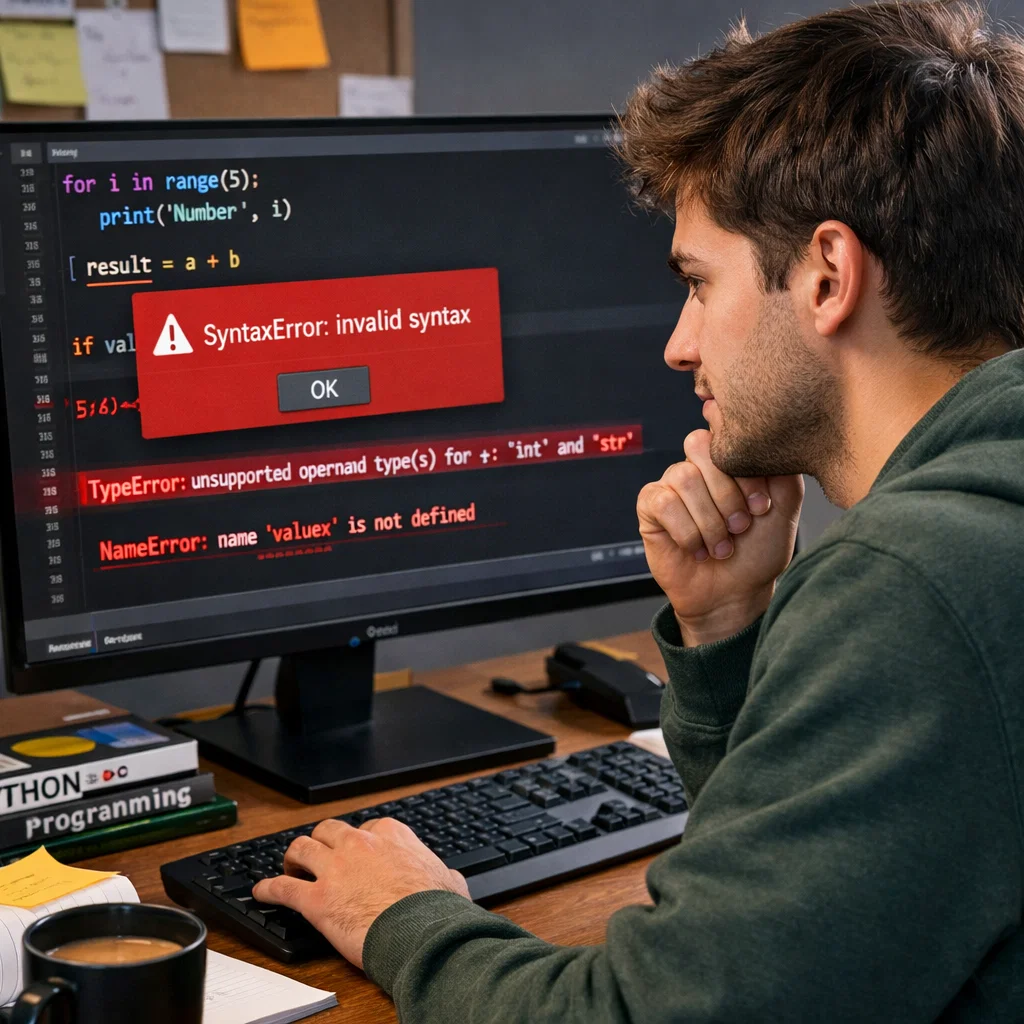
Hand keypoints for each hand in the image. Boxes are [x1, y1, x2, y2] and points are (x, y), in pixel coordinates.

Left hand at [252, 817, 469, 969]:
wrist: (421, 931)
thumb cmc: (436, 908)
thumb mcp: (448, 880)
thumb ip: (441, 872)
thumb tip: (449, 878)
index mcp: (390, 834)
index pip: (366, 828)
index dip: (358, 843)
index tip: (355, 854)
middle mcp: (358, 843)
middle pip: (328, 831)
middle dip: (322, 842)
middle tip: (318, 857)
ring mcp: (334, 868)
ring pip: (301, 848)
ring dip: (293, 858)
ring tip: (291, 869)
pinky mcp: (316, 898)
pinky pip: (282, 888)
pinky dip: (268, 889)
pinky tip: (262, 893)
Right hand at [637, 429, 803, 644]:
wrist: (736, 593)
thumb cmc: (758, 550)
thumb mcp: (784, 506)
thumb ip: (779, 467)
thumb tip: (762, 434)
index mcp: (728, 458)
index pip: (726, 434)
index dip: (745, 473)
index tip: (761, 507)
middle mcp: (698, 464)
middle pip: (700, 447)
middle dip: (727, 496)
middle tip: (740, 527)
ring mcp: (672, 483)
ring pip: (685, 478)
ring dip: (709, 521)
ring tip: (720, 545)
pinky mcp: (650, 505)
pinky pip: (664, 502)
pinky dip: (687, 532)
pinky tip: (696, 549)